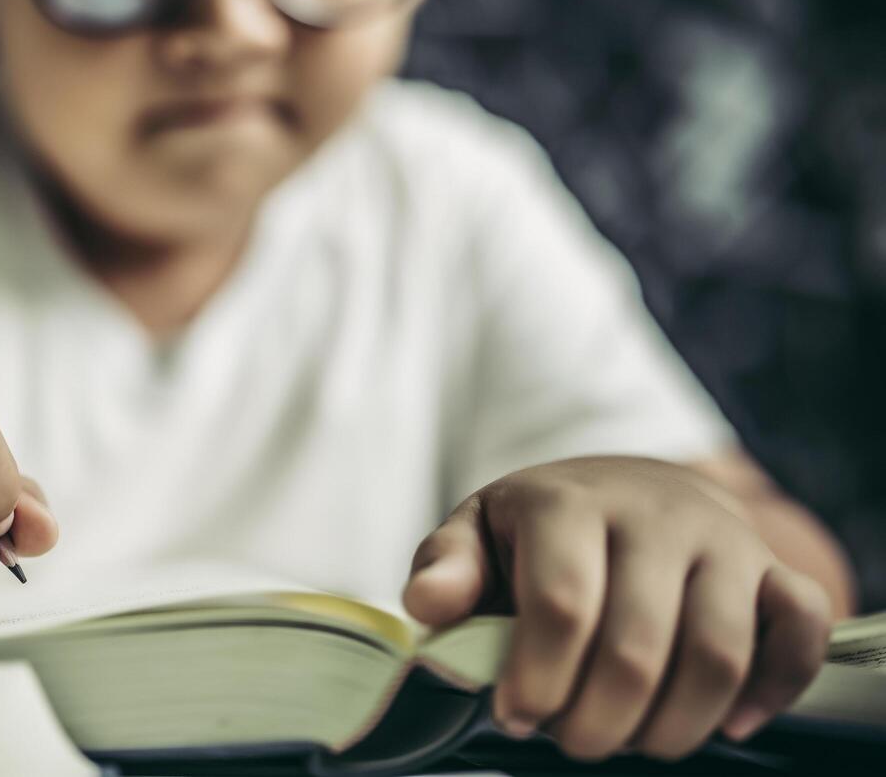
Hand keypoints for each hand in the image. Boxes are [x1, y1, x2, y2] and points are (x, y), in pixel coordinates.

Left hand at [402, 456, 831, 761]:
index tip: (516, 716)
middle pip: (638, 646)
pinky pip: (800, 631)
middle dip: (598, 720)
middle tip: (572, 741)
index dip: (539, 678)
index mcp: (569, 502)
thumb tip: (427, 604)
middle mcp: (654, 514)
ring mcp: (723, 540)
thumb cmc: (544, 527)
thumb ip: (448, 565)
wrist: (630, 486)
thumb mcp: (481, 529)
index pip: (562, 604)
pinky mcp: (773, 567)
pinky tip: (727, 725)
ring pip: (718, 654)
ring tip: (630, 741)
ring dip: (673, 725)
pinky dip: (773, 690)